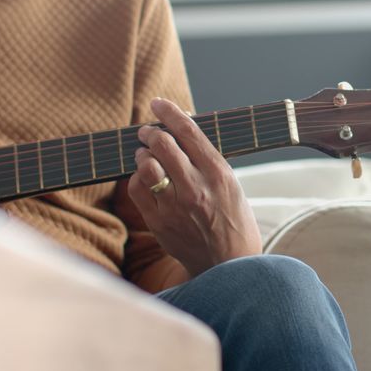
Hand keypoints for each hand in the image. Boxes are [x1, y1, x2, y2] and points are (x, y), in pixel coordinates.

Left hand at [127, 98, 261, 276]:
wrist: (229, 267)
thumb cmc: (234, 224)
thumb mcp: (232, 186)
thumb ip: (207, 162)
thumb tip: (181, 134)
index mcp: (219, 174)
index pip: (189, 132)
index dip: (169, 112)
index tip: (158, 103)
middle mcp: (197, 187)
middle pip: (162, 143)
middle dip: (150, 132)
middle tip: (147, 132)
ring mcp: (176, 205)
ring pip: (145, 164)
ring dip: (142, 154)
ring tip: (146, 156)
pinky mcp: (159, 222)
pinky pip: (136, 188)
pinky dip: (137, 179)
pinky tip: (144, 180)